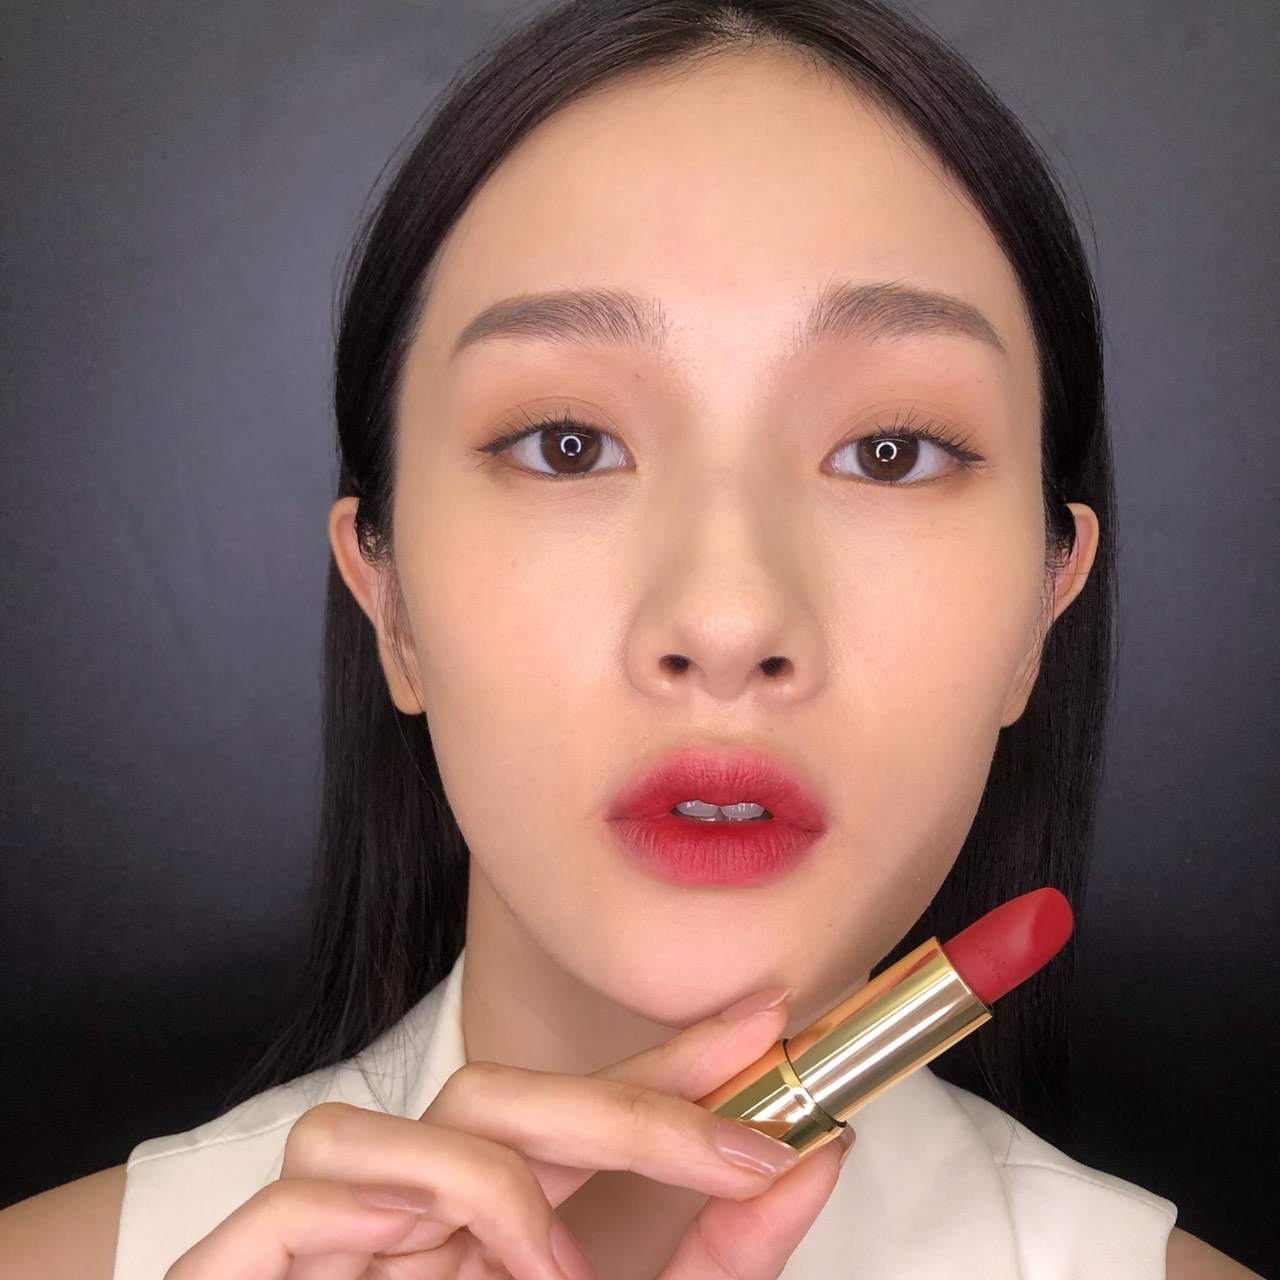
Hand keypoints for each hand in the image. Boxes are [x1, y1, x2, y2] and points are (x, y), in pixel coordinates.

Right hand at [163, 984, 855, 1278]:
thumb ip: (722, 1259)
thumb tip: (818, 1160)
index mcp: (489, 1229)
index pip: (578, 1114)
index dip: (669, 1060)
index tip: (765, 1021)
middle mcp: (409, 1216)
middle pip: (487, 1099)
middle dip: (620, 1110)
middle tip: (737, 1148)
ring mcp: (327, 1241)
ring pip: (366, 1129)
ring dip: (476, 1177)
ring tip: (556, 1265)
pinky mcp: (248, 1270)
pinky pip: (289, 1198)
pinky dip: (353, 1204)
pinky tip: (412, 1242)